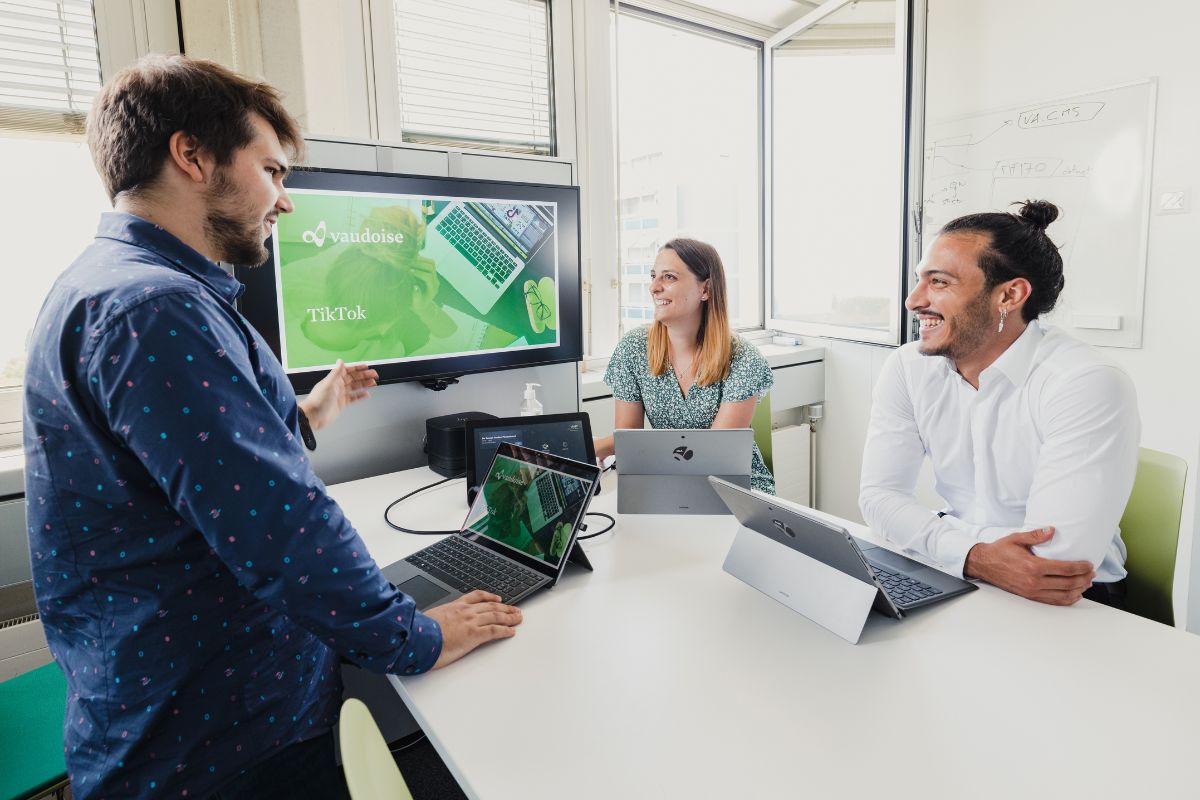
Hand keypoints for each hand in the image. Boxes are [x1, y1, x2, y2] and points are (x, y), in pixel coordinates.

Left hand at [299, 359, 377, 430]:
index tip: (367, 366)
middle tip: (375, 375)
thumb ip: (336, 373)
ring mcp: (340, 395)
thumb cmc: (319, 400)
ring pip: (355, 387)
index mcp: (334, 379)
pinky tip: (367, 394)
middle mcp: (338, 385)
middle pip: (353, 379)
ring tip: (374, 383)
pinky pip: (353, 398)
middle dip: (364, 376)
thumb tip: (340, 360)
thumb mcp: (328, 384)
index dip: (357, 368)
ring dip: (364, 384)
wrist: (313, 416)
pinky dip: (360, 396)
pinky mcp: (342, 404)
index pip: (348, 371)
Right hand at [408, 255, 455, 336]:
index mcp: (432, 289)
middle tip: (408, 262)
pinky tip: (411, 258)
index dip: (419, 273)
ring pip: (431, 263)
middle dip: (420, 264)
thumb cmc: (417, 305)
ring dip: (421, 259)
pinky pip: (428, 263)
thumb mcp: (416, 303)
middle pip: (431, 267)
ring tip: (409, 259)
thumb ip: (417, 296)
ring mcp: (434, 276)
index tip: (409, 271)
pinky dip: (420, 259)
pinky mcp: (430, 273)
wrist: (423, 305)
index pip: (428, 277)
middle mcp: (435, 281)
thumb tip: (415, 287)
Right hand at [426, 591, 522, 668]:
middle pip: (490, 606)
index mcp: (454, 606)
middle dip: (505, 608)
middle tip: (515, 609)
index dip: (489, 597)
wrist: (418, 637)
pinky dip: (505, 630)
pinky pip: (494, 630)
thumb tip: (435, 625)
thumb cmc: (420, 632)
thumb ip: (437, 620)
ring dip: (509, 617)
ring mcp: (471, 621)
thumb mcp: (429, 620)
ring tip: (518, 618)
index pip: (476, 597)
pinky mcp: (474, 634)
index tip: (497, 598)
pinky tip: (511, 631)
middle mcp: (465, 611)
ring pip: (496, 616)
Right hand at [964, 527, 1094, 605]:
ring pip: (1063, 595)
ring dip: (1079, 590)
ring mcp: (1032, 591)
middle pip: (1068, 583)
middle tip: (1092, 573)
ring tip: (1086, 583)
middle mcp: (1034, 581)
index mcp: (1033, 566)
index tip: (1089, 564)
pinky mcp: (1030, 596)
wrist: (984, 564)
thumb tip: (1052, 530)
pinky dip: (1068, 599)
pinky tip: (1075, 594)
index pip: (1065, 569)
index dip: (1081, 567)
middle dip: (1084, 578)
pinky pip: (1054, 601)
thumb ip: (1036, 535)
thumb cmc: (1000, 551)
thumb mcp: (1016, 538)